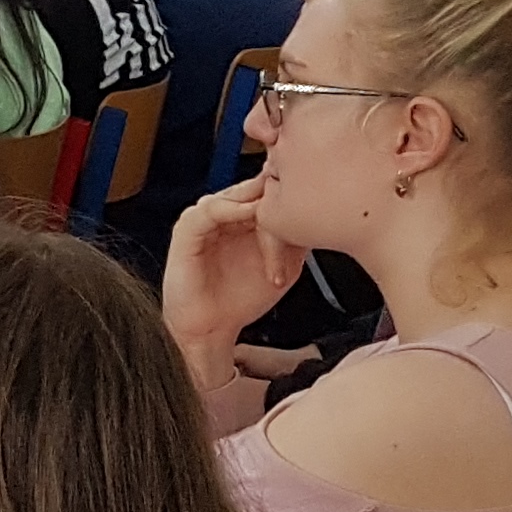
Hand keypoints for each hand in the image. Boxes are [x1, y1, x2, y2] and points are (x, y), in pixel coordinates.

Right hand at [161, 176, 307, 392]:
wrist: (211, 327)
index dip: (289, 185)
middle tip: (299, 187)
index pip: (269, 190)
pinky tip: (250, 213)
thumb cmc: (242, 298)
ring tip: (278, 206)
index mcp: (246, 219)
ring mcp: (205, 220)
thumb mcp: (286, 265)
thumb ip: (299, 240)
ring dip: (257, 199)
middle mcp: (226, 214)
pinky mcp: (186, 230)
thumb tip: (325, 217)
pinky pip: (209, 211)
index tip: (315, 184)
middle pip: (253, 187)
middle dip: (275, 188)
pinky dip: (230, 208)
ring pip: (235, 195)